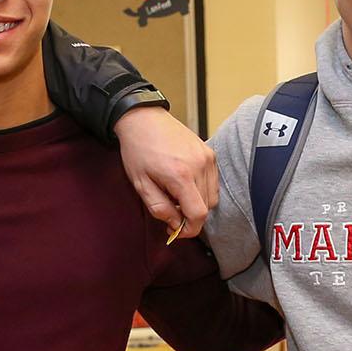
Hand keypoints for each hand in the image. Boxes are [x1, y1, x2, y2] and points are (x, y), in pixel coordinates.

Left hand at [116, 107, 218, 238]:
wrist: (144, 119)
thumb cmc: (138, 150)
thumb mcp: (140, 184)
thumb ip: (159, 208)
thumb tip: (175, 224)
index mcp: (181, 175)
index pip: (198, 214)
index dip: (190, 229)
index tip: (177, 231)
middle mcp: (199, 166)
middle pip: (206, 207)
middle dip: (190, 216)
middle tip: (171, 210)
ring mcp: (207, 158)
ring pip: (212, 196)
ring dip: (197, 202)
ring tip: (176, 195)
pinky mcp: (210, 152)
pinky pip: (213, 182)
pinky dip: (202, 189)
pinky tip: (184, 183)